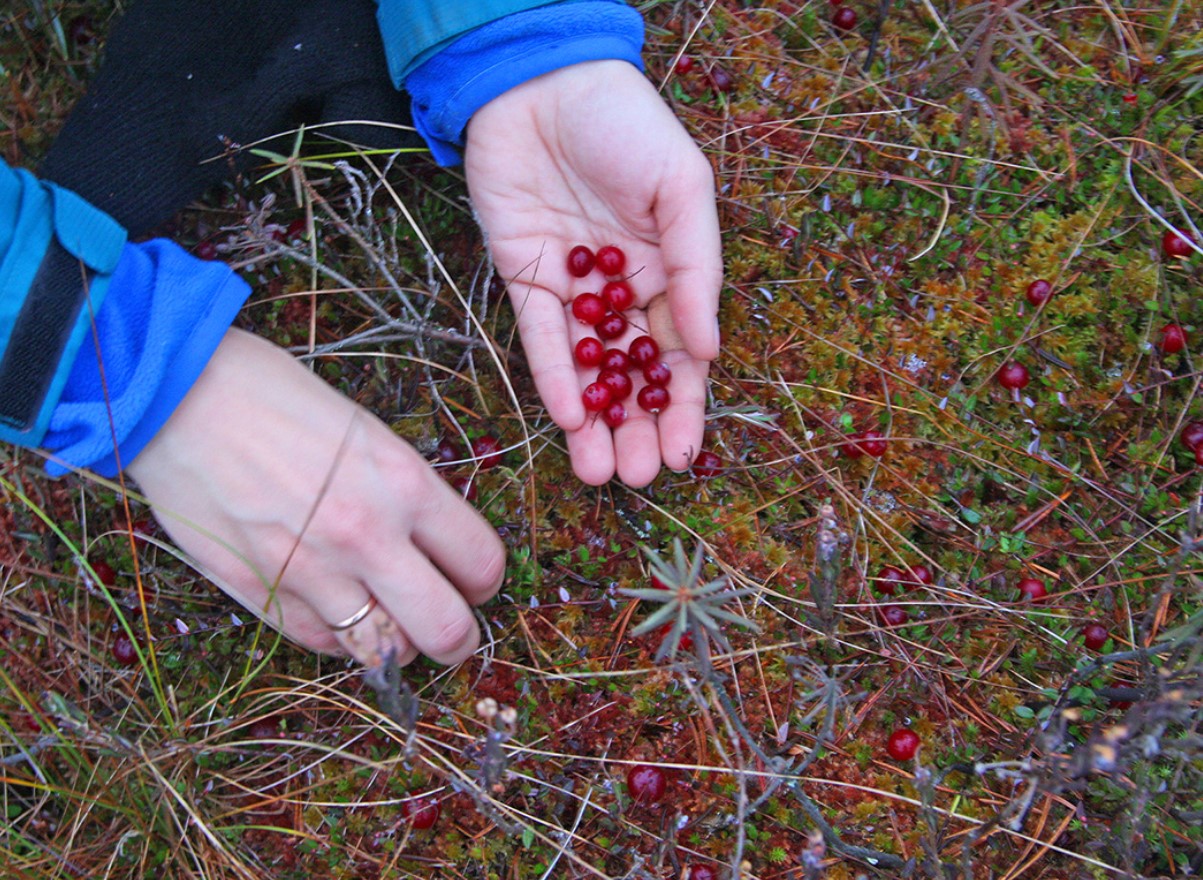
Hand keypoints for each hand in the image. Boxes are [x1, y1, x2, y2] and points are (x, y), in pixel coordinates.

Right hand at [127, 329, 504, 666]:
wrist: (178, 395)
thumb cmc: (273, 395)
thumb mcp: (365, 431)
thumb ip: (403, 491)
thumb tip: (429, 540)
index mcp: (405, 484)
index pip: (482, 563)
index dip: (486, 581)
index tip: (474, 581)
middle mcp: (367, 537)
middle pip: (447, 630)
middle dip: (458, 638)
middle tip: (451, 629)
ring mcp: (312, 573)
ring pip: (385, 652)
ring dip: (397, 644)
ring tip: (391, 623)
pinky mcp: (260, 594)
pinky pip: (322, 645)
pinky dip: (340, 640)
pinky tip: (338, 615)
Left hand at [464, 60, 722, 486]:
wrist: (544, 79)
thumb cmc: (627, 124)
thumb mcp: (681, 189)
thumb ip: (696, 269)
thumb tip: (706, 350)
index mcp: (669, 271)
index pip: (680, 357)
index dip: (683, 408)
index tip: (683, 455)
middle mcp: (621, 290)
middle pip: (632, 377)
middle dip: (635, 430)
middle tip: (635, 477)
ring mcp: (572, 289)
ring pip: (586, 371)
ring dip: (593, 423)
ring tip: (599, 473)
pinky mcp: (523, 278)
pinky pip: (539, 339)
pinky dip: (553, 377)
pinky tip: (567, 417)